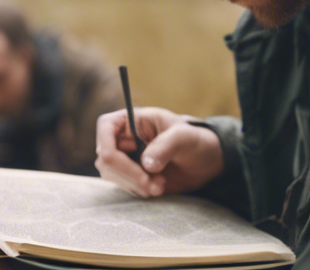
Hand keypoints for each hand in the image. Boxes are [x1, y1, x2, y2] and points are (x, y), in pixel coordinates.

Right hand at [94, 107, 222, 197]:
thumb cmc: (194, 141)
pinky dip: (139, 191)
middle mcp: (122, 137)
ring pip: (112, 175)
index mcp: (130, 119)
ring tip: (161, 184)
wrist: (203, 162)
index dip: (112, 149)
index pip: (105, 127)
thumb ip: (166, 146)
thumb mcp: (185, 137)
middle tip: (156, 182)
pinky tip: (158, 187)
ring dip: (136, 185)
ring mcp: (124, 157)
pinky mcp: (130, 175)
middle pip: (106, 158)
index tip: (139, 169)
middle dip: (130, 175)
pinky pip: (123, 185)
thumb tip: (145, 164)